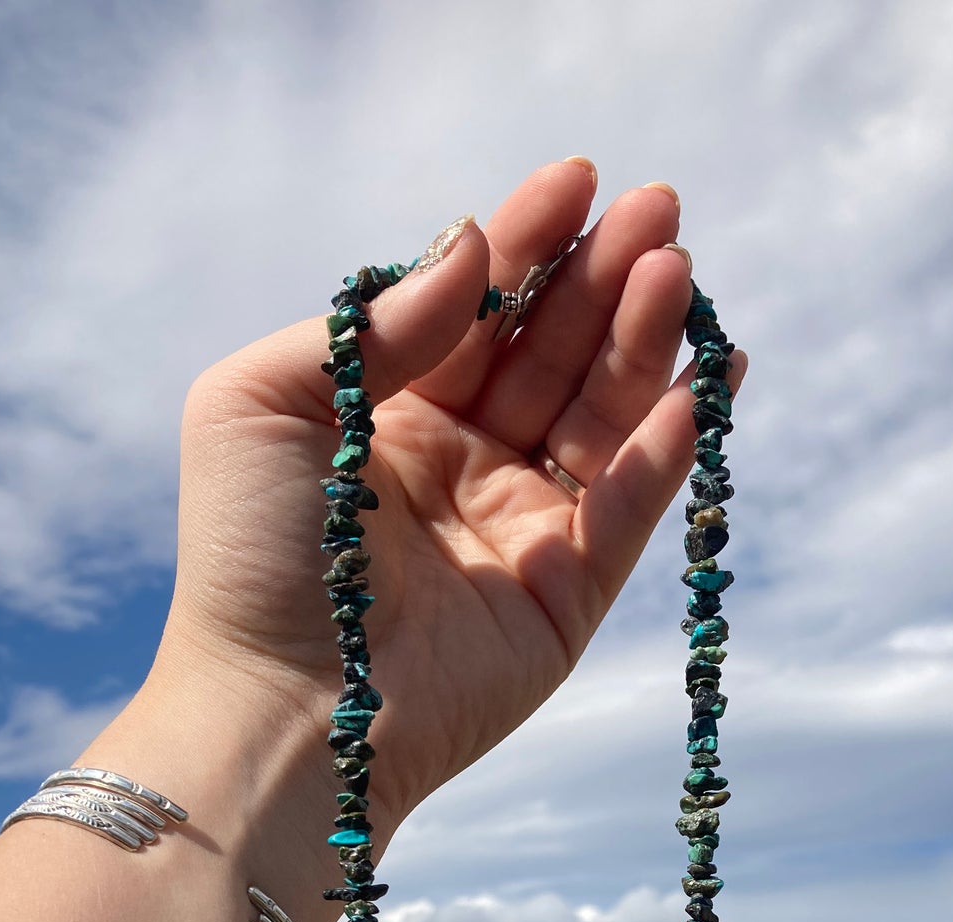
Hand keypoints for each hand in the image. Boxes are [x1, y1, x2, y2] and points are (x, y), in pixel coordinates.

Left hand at [159, 158, 746, 827]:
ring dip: (643, 341)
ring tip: (677, 272)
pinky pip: (629, 507)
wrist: (284, 710)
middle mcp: (459, 464)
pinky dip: (668, 446)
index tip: (579, 180)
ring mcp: (518, 530)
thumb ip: (372, 324)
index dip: (525, 243)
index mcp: (385, 415)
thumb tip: (471, 248)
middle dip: (601, 277)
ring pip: (598, 416)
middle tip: (658, 210)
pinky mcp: (565, 599)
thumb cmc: (250, 559)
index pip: (474, 311)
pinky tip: (702, 377)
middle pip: (549, 351)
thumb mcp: (265, 403)